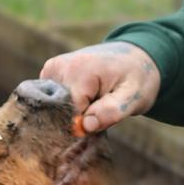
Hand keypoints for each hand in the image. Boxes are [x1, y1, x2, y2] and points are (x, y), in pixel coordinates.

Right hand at [40, 42, 160, 131]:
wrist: (132, 58)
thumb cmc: (135, 78)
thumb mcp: (134, 97)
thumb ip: (112, 112)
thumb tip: (85, 126)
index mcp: (78, 71)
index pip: (71, 114)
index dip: (87, 124)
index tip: (104, 115)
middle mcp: (58, 68)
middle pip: (61, 112)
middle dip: (80, 118)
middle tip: (103, 106)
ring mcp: (50, 71)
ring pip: (56, 110)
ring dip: (75, 113)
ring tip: (97, 99)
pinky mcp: (48, 75)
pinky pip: (54, 103)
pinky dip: (69, 106)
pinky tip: (86, 97)